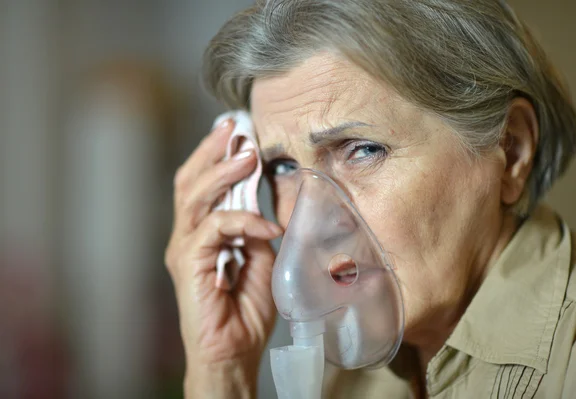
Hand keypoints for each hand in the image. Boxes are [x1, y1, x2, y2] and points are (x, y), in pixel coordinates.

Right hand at [164, 119, 280, 396]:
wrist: (235, 349)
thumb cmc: (247, 308)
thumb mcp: (260, 256)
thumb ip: (255, 227)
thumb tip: (264, 200)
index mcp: (203, 232)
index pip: (202, 184)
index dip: (215, 155)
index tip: (236, 131)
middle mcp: (188, 235)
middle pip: (190, 181)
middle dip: (212, 151)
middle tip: (234, 129)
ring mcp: (185, 247)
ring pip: (195, 197)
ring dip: (222, 172)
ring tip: (247, 155)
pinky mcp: (190, 261)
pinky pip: (215, 228)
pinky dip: (243, 221)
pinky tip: (267, 227)